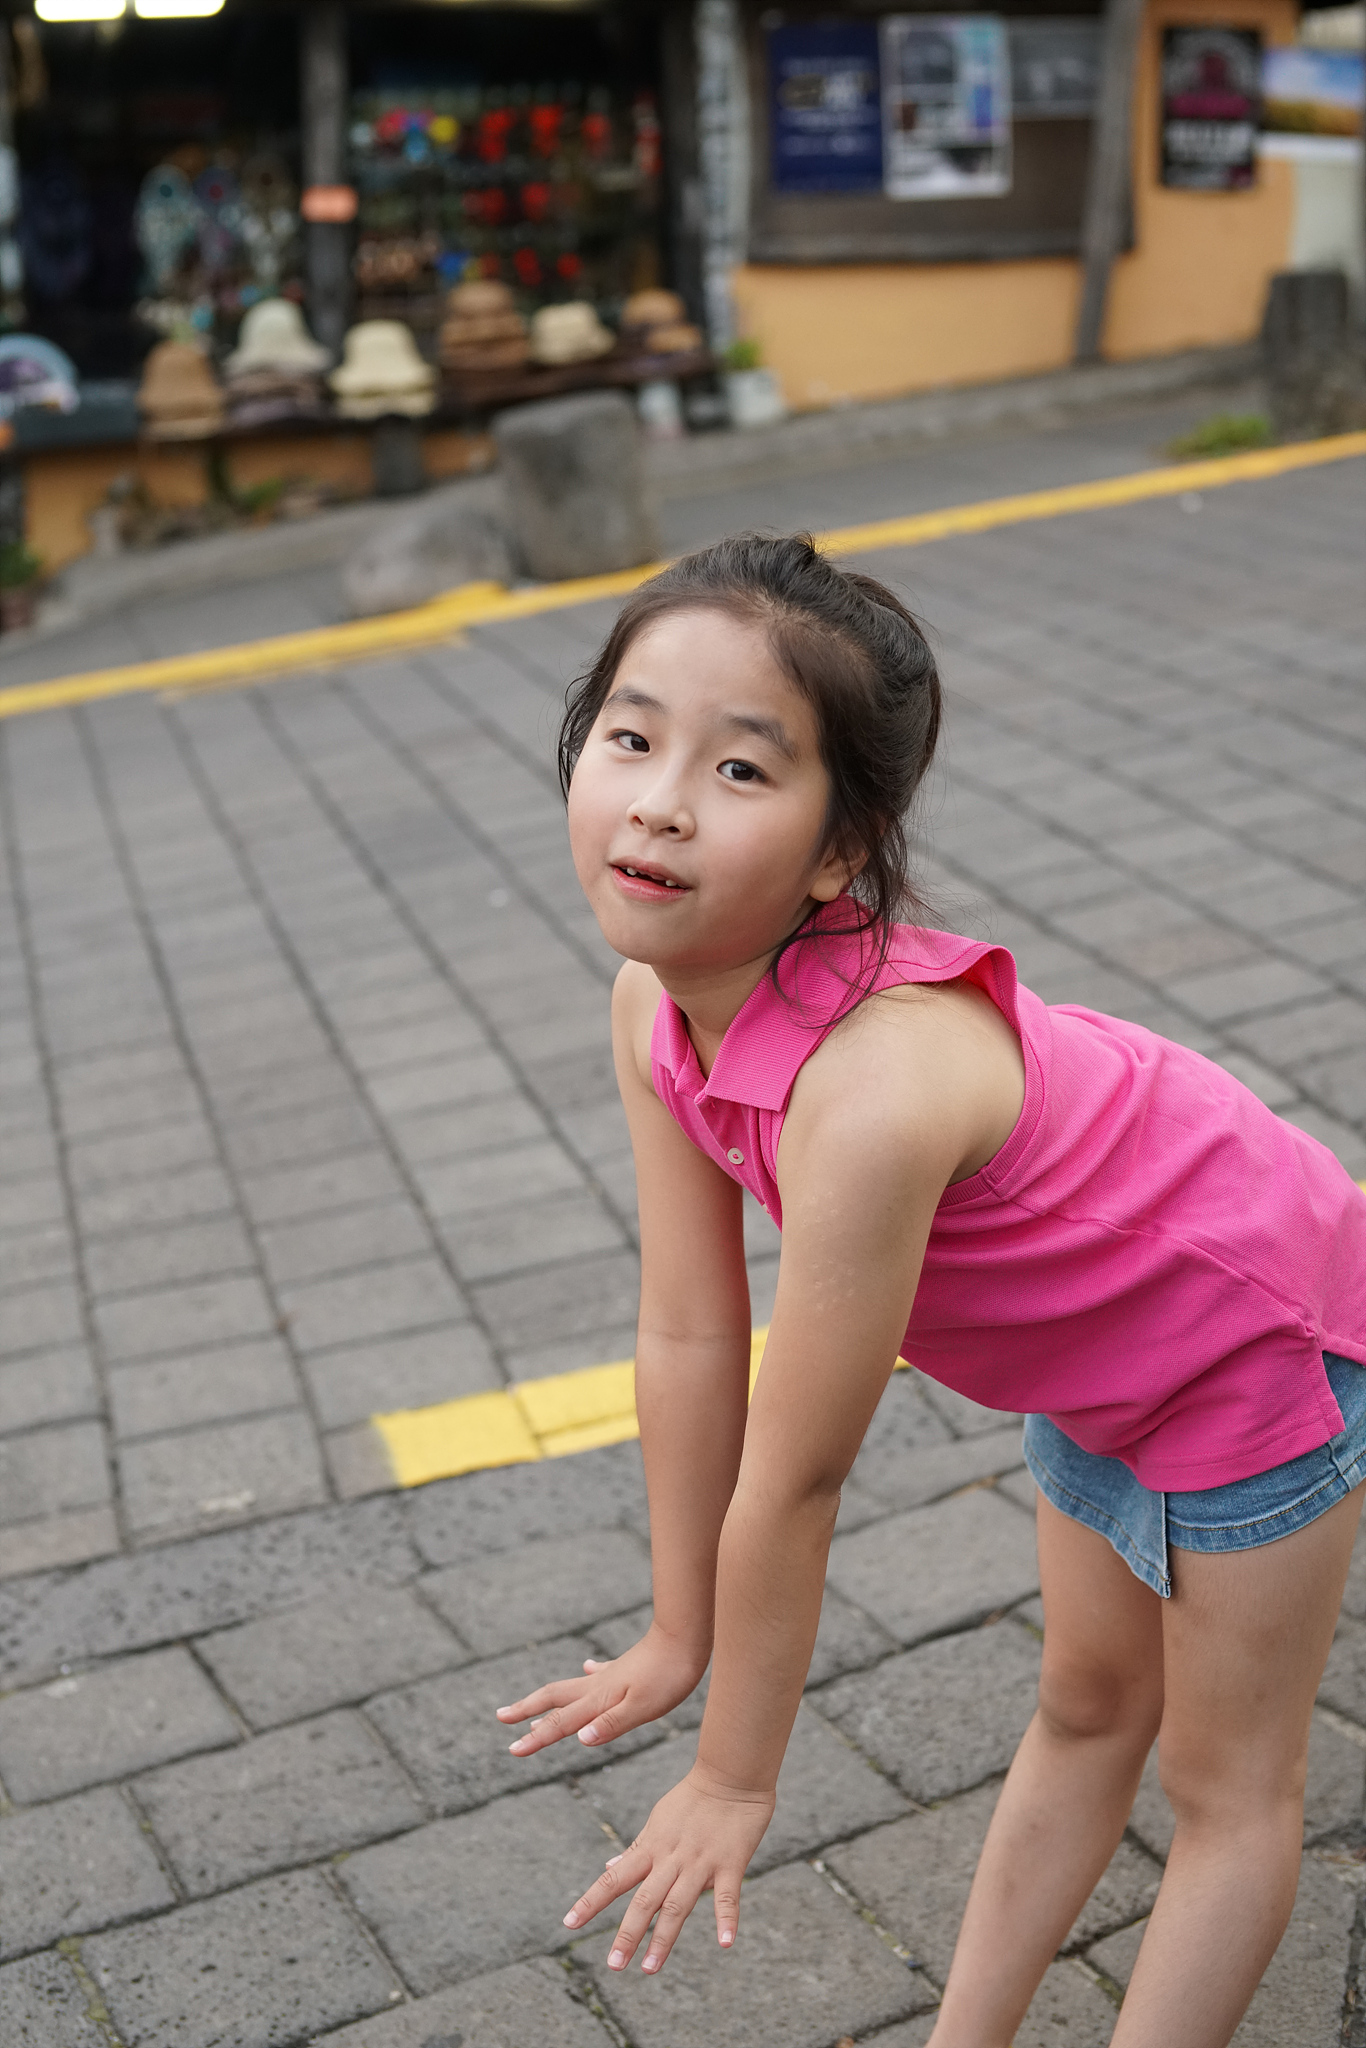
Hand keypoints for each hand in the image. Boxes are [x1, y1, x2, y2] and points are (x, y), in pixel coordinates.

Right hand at [496, 1626, 705, 1757]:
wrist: (687, 1637)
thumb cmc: (669, 1676)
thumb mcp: (642, 1707)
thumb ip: (611, 1724)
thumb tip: (579, 1740)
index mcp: (599, 1699)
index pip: (561, 1723)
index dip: (536, 1738)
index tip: (512, 1749)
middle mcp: (598, 1686)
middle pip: (553, 1699)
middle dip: (526, 1710)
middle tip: (501, 1717)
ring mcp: (611, 1675)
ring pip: (570, 1689)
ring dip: (548, 1700)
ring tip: (532, 1710)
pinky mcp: (626, 1668)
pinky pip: (598, 1673)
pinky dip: (586, 1675)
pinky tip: (587, 1668)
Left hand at [563, 1765, 774, 1971]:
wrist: (731, 1774)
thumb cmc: (692, 1798)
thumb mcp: (656, 1820)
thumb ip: (636, 1849)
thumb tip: (608, 1868)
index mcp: (652, 1848)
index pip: (615, 1879)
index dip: (591, 1901)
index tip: (568, 1924)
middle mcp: (672, 1859)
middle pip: (645, 1900)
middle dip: (628, 1933)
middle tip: (613, 1965)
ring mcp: (701, 1863)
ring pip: (678, 1904)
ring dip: (663, 1938)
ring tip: (649, 1968)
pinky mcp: (731, 1864)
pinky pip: (728, 1896)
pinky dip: (727, 1919)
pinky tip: (725, 1944)